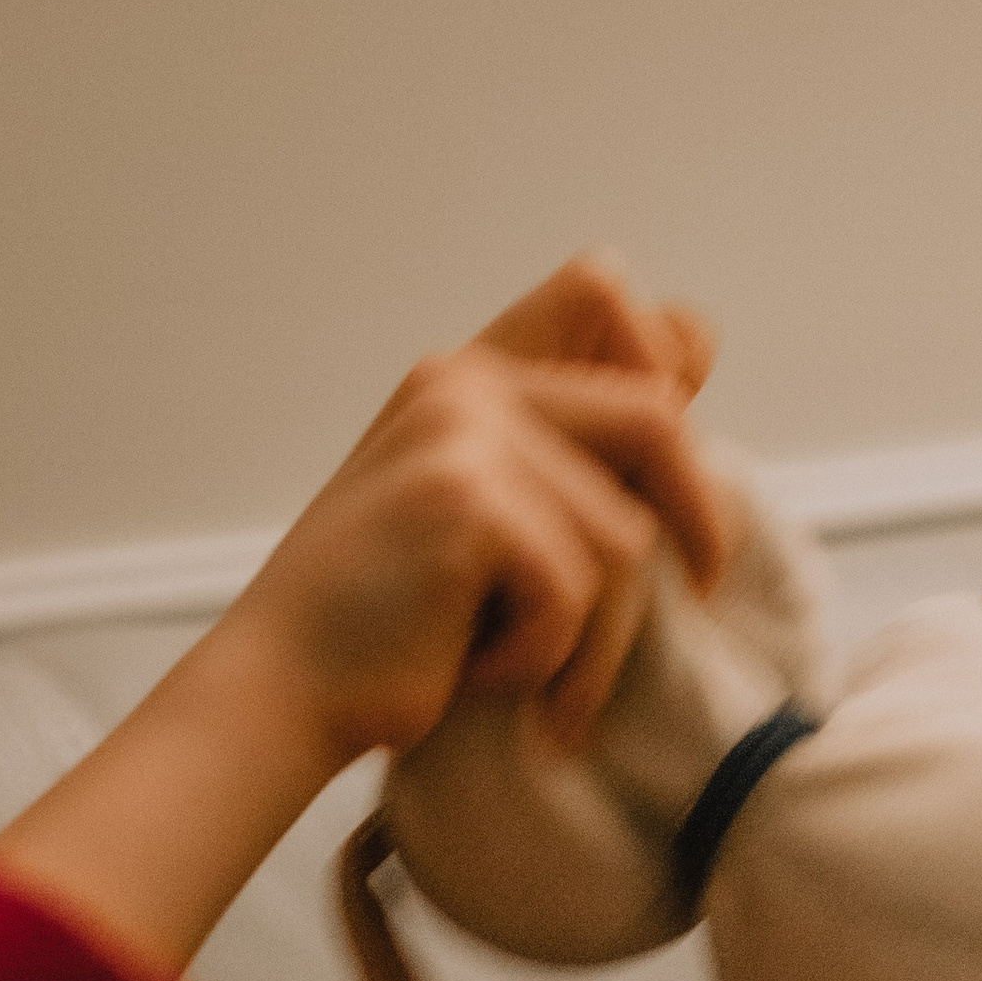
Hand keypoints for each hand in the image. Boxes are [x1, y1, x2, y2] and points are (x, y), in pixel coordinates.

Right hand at [219, 253, 728, 776]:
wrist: (282, 687)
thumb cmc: (391, 625)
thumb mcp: (484, 521)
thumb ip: (565, 456)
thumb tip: (694, 377)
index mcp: (472, 376)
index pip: (606, 293)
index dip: (670, 362)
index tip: (673, 477)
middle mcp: (467, 383)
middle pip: (656, 420)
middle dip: (697, 518)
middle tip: (699, 593)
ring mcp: (463, 433)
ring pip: (625, 539)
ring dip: (595, 638)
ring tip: (525, 671)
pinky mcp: (464, 500)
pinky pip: (575, 593)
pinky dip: (544, 660)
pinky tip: (475, 672)